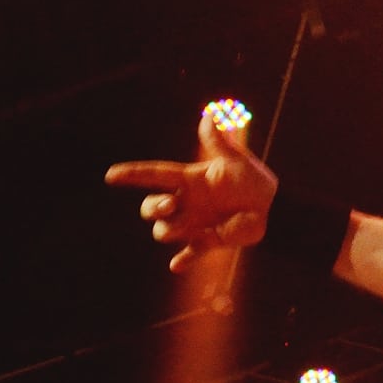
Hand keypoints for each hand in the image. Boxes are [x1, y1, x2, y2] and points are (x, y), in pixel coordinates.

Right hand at [105, 115, 277, 272]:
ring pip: (164, 230)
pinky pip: (190, 254)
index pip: (155, 175)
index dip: (133, 174)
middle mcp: (185, 202)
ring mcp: (194, 223)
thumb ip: (220, 144)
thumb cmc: (252, 179)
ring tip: (192, 228)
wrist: (270, 205)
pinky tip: (176, 265)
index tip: (111, 175)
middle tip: (170, 205)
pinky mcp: (207, 241)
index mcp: (189, 180)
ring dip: (171, 230)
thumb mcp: (237, 161)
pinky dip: (183, 260)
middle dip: (152, 208)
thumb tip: (208, 117)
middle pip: (151, 207)